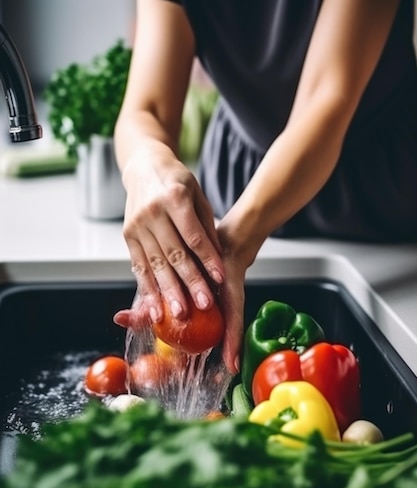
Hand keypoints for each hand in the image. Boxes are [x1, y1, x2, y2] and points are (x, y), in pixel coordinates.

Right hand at [121, 142, 224, 323]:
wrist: (143, 166)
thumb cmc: (177, 181)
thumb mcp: (197, 196)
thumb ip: (206, 227)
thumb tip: (216, 260)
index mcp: (174, 198)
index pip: (193, 235)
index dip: (207, 258)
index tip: (221, 278)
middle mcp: (152, 212)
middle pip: (175, 253)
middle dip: (190, 282)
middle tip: (204, 304)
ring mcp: (137, 225)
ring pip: (155, 264)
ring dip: (168, 292)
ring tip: (180, 314)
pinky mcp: (128, 236)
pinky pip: (139, 266)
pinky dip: (148, 289)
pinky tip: (155, 308)